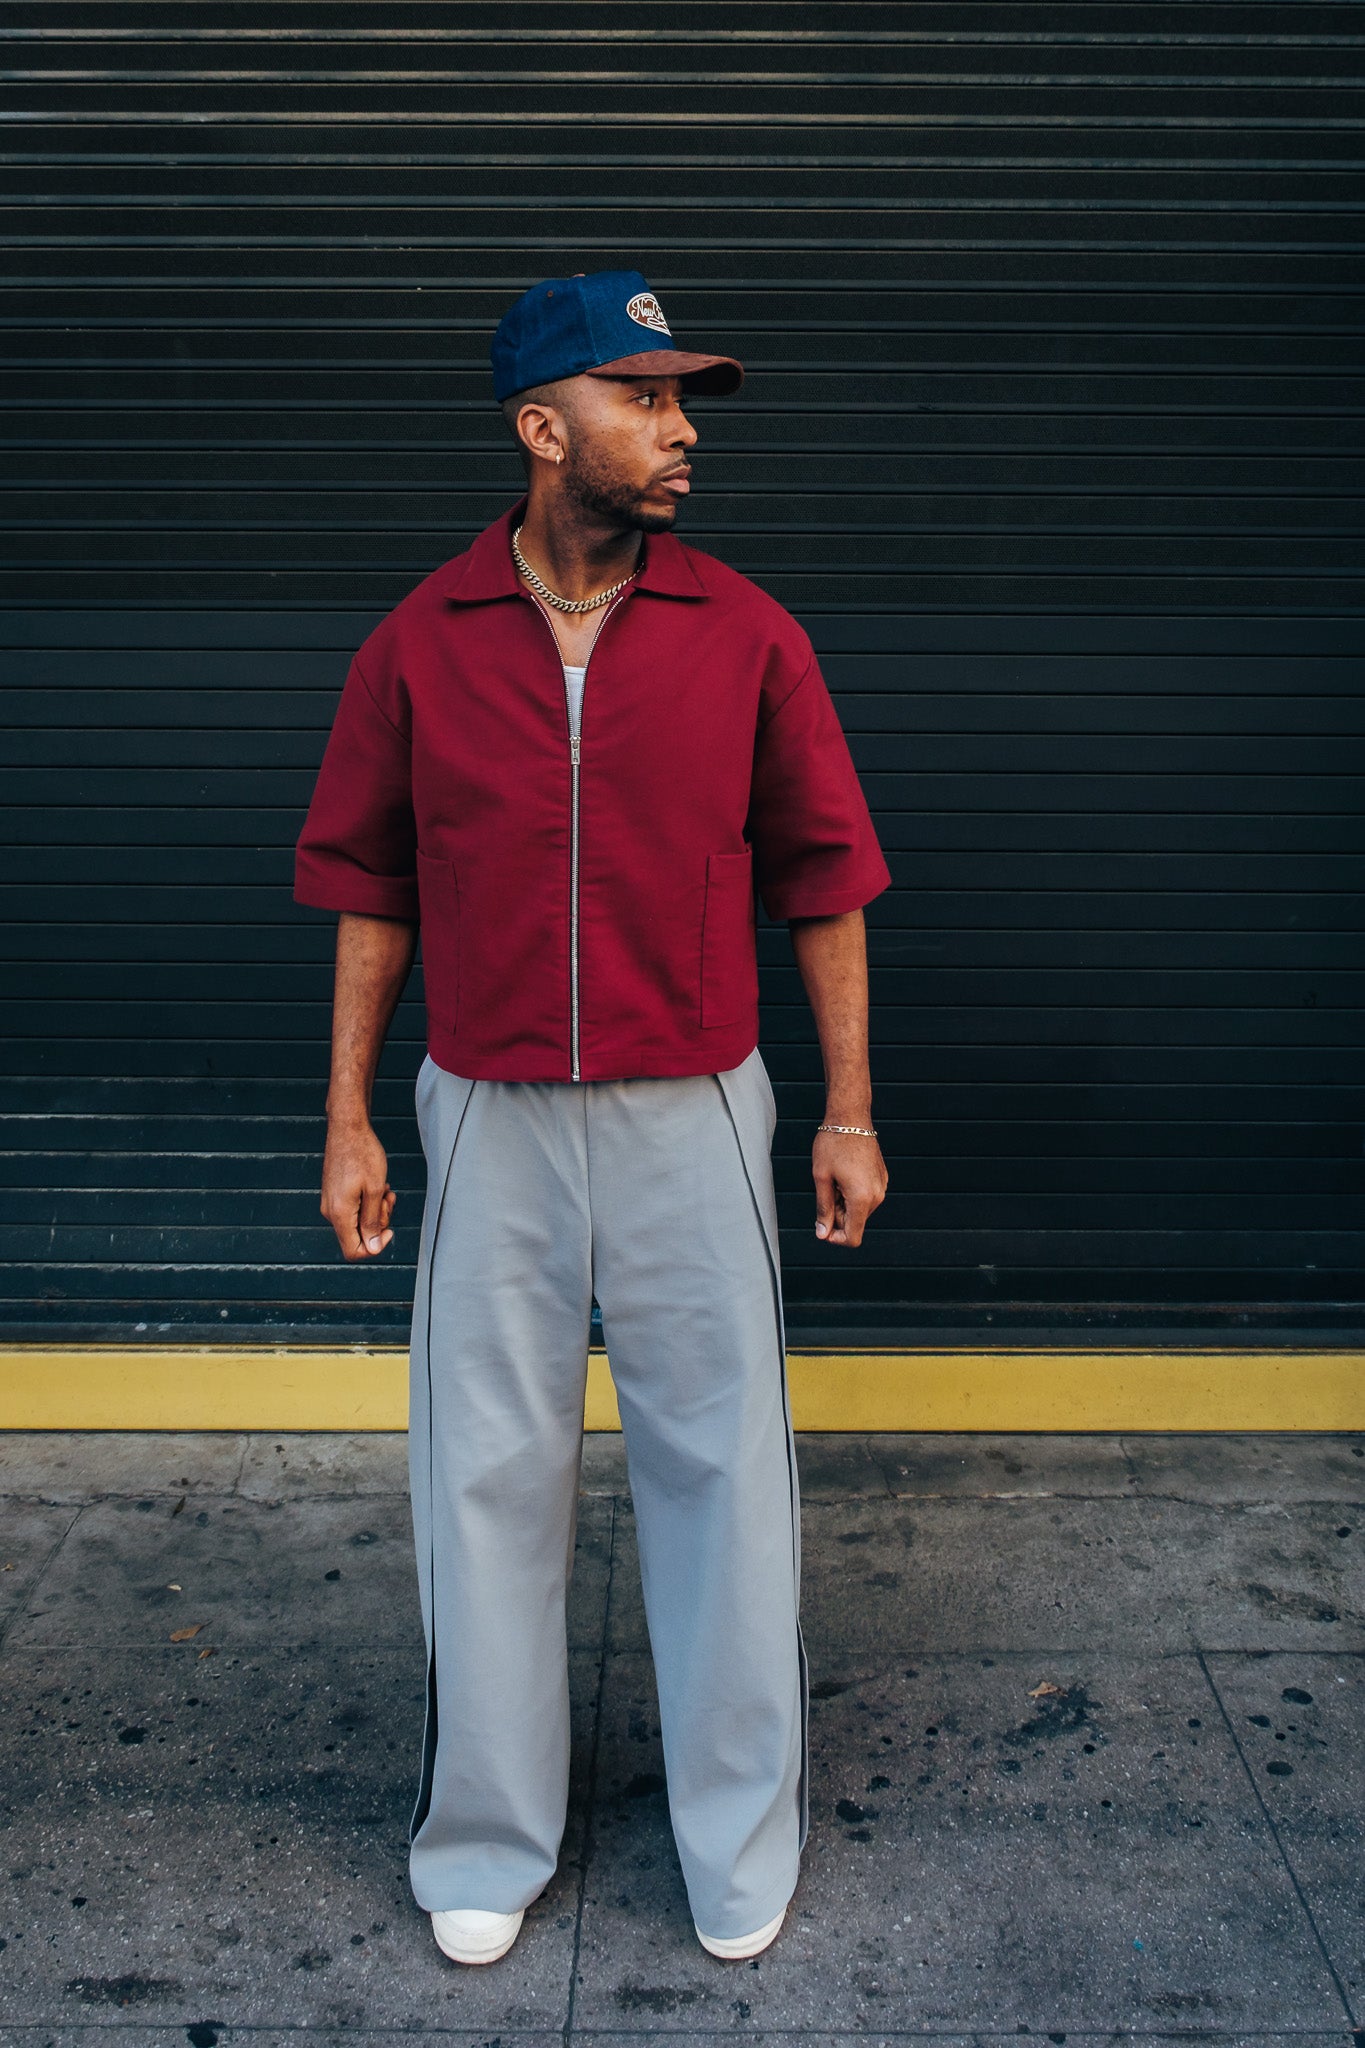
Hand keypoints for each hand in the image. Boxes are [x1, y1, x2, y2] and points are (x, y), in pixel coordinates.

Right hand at [321, 1117, 395, 1259]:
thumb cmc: (363, 1154)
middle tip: (389, 1199)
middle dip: (379, 1222)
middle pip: (358, 1236)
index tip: (390, 1230)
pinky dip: (368, 1201)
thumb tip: (373, 1248)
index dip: (375, 1247)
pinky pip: (354, 1209)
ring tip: (385, 1189)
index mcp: (340, 1213)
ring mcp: (331, 1202)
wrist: (347, 1128)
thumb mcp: (375, 1189)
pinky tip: (378, 1185)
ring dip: (376, 1209)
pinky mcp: (334, 1194)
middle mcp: (331, 1212)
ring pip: (358, 1221)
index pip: (354, 1251)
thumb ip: (373, 1221)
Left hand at [812, 1129, 887, 1246]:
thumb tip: (822, 1233)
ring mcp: (881, 1186)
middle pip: (855, 1223)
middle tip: (826, 1189)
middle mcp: (877, 1195)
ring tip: (835, 1179)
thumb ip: (823, 1209)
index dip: (836, 1238)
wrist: (851, 1117)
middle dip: (838, 1215)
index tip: (823, 1227)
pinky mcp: (882, 1178)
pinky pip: (866, 1196)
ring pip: (860, 1210)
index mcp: (862, 1198)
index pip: (853, 1237)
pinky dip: (852, 1193)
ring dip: (844, 1203)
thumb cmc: (833, 1144)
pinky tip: (844, 1174)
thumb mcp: (821, 1178)